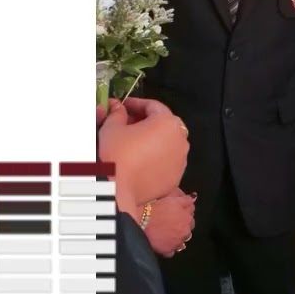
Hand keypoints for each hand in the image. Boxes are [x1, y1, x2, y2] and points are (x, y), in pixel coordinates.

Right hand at [98, 102, 188, 216]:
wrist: (118, 190)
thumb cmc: (116, 153)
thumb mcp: (112, 128)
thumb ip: (118, 114)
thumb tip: (118, 106)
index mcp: (168, 122)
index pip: (154, 106)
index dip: (137, 103)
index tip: (124, 105)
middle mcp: (181, 139)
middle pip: (164, 124)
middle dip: (146, 121)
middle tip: (127, 123)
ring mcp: (181, 159)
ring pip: (168, 143)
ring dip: (154, 140)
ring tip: (134, 142)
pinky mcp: (177, 176)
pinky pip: (167, 161)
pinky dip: (157, 157)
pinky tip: (140, 160)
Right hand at [143, 193, 195, 257]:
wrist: (142, 222)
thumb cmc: (158, 209)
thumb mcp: (173, 200)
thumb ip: (186, 201)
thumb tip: (194, 199)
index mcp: (187, 220)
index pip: (191, 220)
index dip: (183, 218)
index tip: (176, 217)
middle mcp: (185, 233)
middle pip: (187, 232)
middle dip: (181, 230)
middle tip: (170, 226)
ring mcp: (177, 243)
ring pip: (180, 243)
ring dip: (176, 240)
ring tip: (166, 236)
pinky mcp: (167, 251)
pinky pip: (170, 252)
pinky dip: (168, 249)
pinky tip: (162, 244)